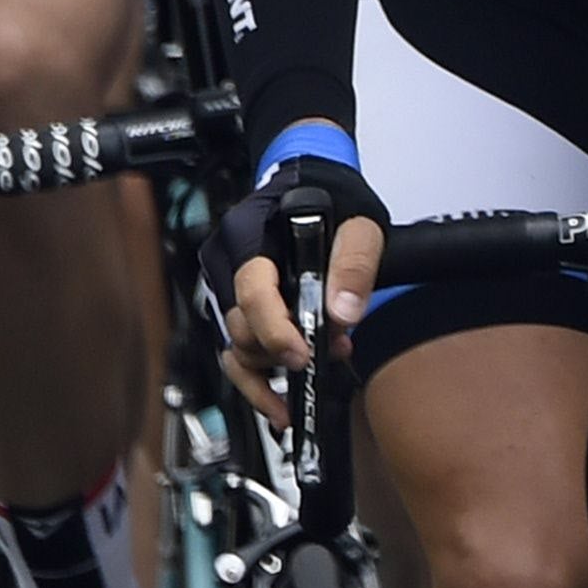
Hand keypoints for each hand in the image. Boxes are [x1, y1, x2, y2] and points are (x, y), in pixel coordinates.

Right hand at [206, 151, 388, 430]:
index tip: (302, 355)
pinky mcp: (241, 310)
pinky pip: (238, 355)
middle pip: (243, 328)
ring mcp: (229, 290)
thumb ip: (354, 264)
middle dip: (285, 351)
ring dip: (277, 369)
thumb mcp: (360, 222)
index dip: (275, 329)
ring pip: (238, 348)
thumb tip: (343, 312)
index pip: (252, 292)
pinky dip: (258, 385)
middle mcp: (227, 265)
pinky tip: (281, 406)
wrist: (314, 181)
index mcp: (248, 236)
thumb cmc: (331, 196)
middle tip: (331, 353)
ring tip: (324, 361)